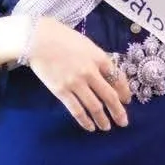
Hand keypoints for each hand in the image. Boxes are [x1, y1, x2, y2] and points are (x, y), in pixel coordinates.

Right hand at [27, 16, 131, 131]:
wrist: (37, 39)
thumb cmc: (62, 37)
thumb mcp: (86, 44)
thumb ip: (97, 58)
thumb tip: (108, 73)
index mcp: (99, 58)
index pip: (117, 78)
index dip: (124, 91)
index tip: (127, 100)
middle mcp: (90, 72)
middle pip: (109, 96)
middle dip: (118, 111)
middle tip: (123, 122)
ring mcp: (76, 83)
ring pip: (94, 107)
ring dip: (103, 119)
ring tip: (106, 127)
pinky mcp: (61, 91)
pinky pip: (76, 110)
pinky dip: (85, 121)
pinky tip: (90, 127)